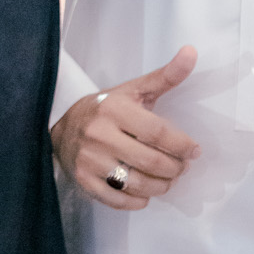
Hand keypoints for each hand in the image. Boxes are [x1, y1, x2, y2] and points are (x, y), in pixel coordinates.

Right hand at [51, 46, 199, 210]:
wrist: (59, 125)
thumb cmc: (105, 108)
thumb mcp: (132, 90)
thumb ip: (165, 76)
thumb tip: (191, 52)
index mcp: (114, 110)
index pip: (158, 133)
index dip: (182, 145)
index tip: (194, 151)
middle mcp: (100, 135)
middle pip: (151, 162)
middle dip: (175, 169)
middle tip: (181, 167)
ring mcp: (90, 160)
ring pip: (138, 184)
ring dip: (161, 186)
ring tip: (167, 180)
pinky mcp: (83, 180)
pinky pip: (119, 200)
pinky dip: (138, 200)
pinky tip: (144, 192)